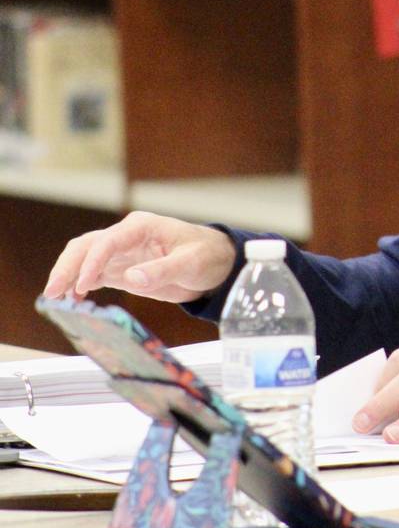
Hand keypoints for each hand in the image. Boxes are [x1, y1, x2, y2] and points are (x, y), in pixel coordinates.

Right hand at [44, 211, 236, 302]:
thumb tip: (131, 278)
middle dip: (67, 267)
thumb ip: (162, 270)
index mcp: (142, 227)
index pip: (107, 241)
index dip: (92, 262)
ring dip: (67, 276)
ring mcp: (121, 253)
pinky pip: (93, 275)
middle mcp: (126, 236)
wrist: (217, 262)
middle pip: (86, 247)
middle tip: (53, 293)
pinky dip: (79, 285)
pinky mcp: (121, 269)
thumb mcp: (191, 263)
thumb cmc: (208, 255)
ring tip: (55, 300)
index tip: (81, 284)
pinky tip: (72, 301)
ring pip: (83, 259)